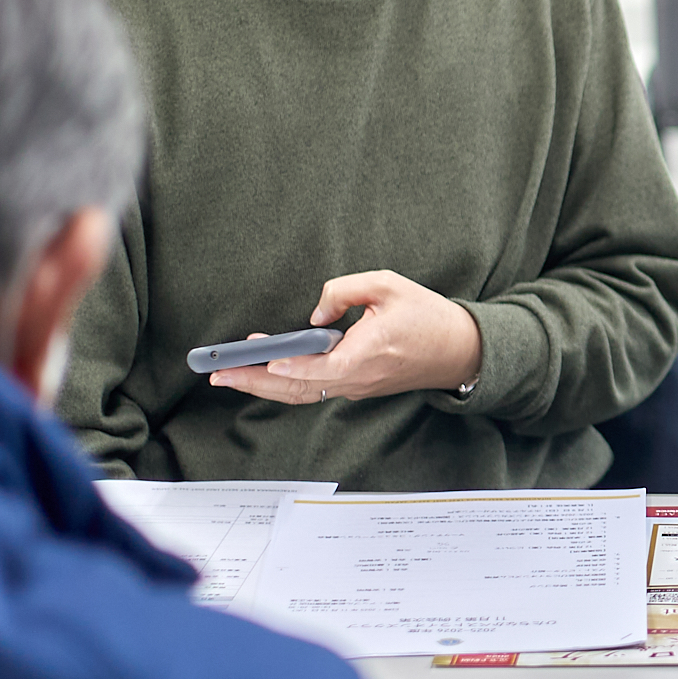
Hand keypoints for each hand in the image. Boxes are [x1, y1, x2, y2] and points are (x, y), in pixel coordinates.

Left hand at [207, 271, 483, 404]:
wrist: (458, 350)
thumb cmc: (426, 315)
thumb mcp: (388, 284)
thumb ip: (344, 290)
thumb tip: (313, 313)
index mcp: (368, 353)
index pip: (323, 366)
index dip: (293, 366)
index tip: (266, 360)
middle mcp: (358, 378)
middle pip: (300, 387)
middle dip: (256, 382)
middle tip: (219, 373)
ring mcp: (356, 387)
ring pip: (303, 393)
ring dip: (263, 388)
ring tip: (228, 376)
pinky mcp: (356, 386)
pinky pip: (314, 390)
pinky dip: (283, 385)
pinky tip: (260, 374)